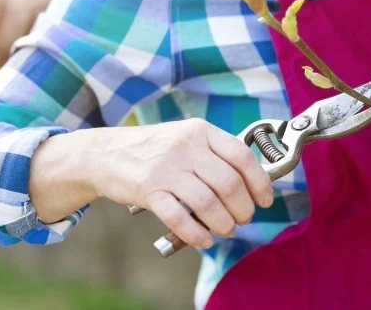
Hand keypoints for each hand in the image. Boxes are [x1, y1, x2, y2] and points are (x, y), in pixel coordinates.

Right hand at [91, 119, 273, 248]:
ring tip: (226, 229)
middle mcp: (186, 147)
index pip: (242, 156)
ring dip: (224, 223)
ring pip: (208, 202)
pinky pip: (179, 217)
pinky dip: (196, 233)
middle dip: (243, 208)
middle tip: (244, 218)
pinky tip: (204, 239)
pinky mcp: (147, 190)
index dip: (259, 182)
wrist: (105, 153)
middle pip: (229, 183)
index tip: (265, 200)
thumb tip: (251, 183)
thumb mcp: (187, 138)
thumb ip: (216, 154)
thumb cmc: (155, 149)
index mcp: (201, 131)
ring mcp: (166, 168)